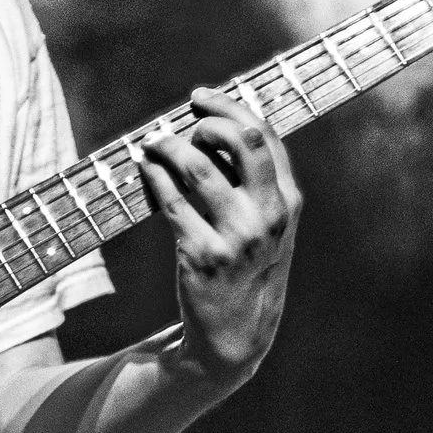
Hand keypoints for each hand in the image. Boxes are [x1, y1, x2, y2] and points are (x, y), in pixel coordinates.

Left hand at [138, 87, 300, 383]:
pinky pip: (171, 202)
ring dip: (169, 146)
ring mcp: (236, 238)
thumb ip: (255, 183)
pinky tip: (145, 168)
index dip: (228, 107)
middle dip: (206, 121)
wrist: (236, 335)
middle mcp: (268, 217)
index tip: (200, 97)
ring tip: (153, 144)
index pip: (263, 136)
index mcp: (287, 202)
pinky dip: (154, 177)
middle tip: (183, 126)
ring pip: (198, 168)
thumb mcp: (269, 227)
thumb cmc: (248, 270)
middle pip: (240, 142)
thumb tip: (217, 128)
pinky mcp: (202, 257)